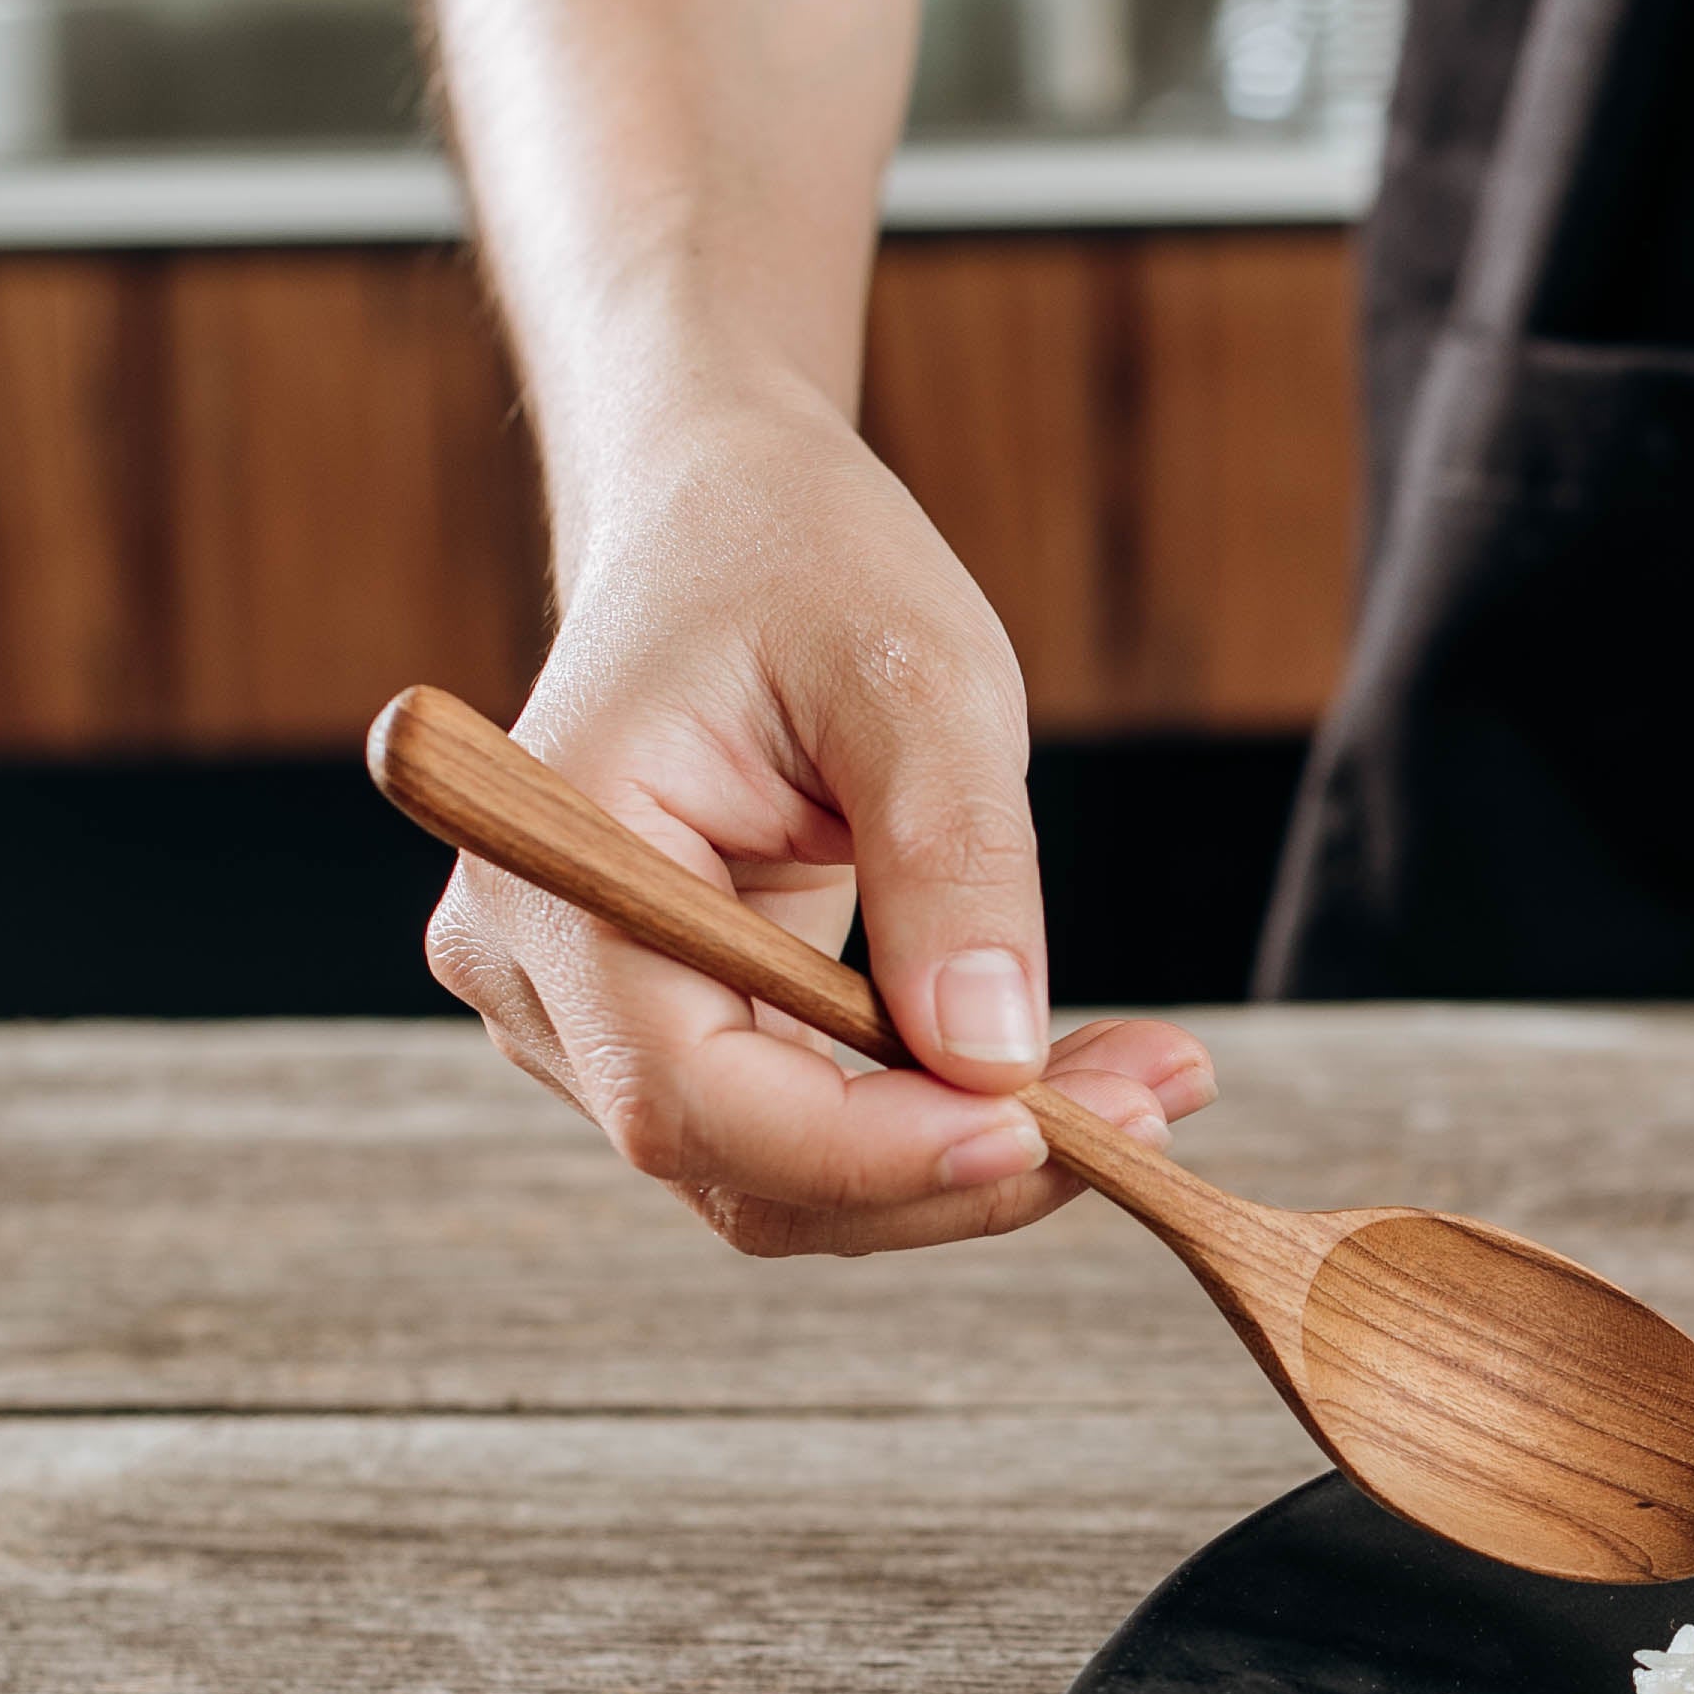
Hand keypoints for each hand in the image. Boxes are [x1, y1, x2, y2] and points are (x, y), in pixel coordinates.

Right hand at [427, 378, 1214, 1254]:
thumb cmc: (805, 562)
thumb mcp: (916, 676)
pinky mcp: (668, 1026)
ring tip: (1146, 1083)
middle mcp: (535, 968)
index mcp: (552, 863)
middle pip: (740, 1162)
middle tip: (1157, 1108)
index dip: (863, 1148)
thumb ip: (951, 862)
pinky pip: (803, 1128)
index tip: (1037, 1134)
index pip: (686, 1090)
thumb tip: (993, 1059)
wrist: (729, 519)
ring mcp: (586, 1013)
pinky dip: (935, 1119)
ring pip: (782, 1174)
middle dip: (954, 1163)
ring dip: (966, 1157)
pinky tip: (1067, 1072)